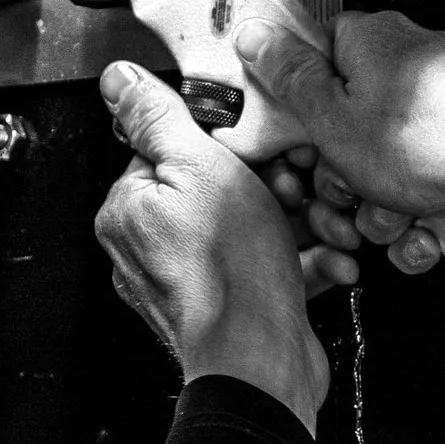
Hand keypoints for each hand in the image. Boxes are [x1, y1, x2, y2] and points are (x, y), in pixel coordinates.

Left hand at [94, 62, 329, 427]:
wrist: (262, 363)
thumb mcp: (199, 167)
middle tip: (298, 192)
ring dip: (298, 224)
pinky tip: (325, 260)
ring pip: (250, 229)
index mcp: (130, 209)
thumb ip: (159, 118)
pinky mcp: (228, 307)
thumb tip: (119, 79)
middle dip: (273, 187)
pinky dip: (301, 263)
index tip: (263, 155)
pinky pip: (266, 269)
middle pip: (217, 188)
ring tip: (325, 227)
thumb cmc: (231, 274)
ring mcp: (188, 281)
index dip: (228, 146)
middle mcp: (148, 247)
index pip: (174, 149)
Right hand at [235, 10, 444, 272]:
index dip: (298, 111)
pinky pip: (420, 183)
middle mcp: (411, 61)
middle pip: (344, 122)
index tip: (298, 143)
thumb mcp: (333, 117)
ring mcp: (443, 105)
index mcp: (371, 37)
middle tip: (345, 189)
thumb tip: (253, 34)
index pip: (311, 59)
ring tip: (392, 216)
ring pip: (380, 163)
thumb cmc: (437, 144)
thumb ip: (289, 77)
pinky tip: (422, 229)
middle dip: (340, 173)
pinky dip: (417, 215)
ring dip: (377, 205)